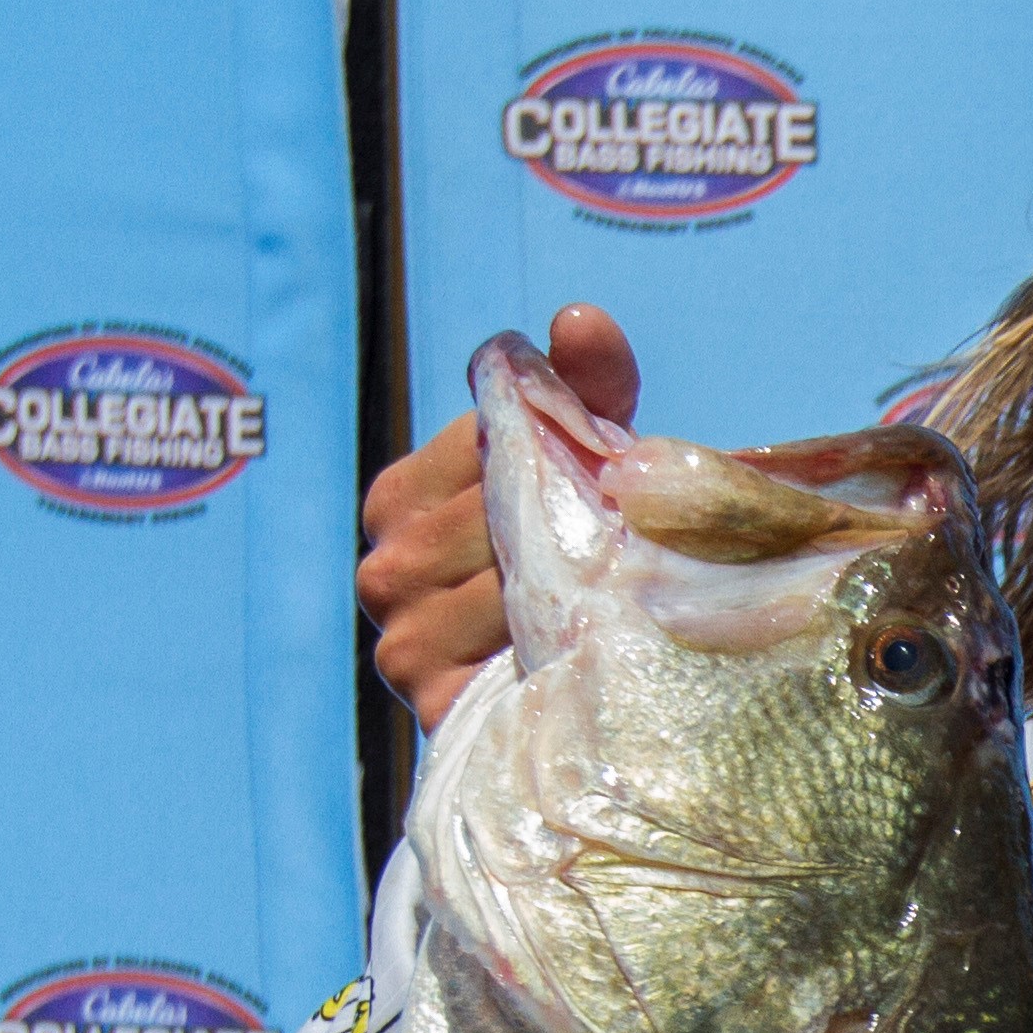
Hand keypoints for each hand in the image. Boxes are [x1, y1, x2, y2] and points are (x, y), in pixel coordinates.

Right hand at [356, 304, 638, 730]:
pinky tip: (602, 658)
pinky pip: (510, 670)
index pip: (489, 452)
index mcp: (399, 498)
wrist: (596, 686)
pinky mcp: (438, 711)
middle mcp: (385, 570)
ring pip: (510, 595)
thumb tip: (580, 320)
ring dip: (583, 596)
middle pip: (499, 526)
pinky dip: (564, 660)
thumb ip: (582, 384)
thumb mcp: (588, 460)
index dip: (570, 462)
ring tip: (635, 601)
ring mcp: (402, 645)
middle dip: (581, 530)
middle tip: (647, 547)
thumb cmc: (582, 554)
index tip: (624, 480)